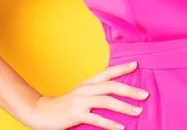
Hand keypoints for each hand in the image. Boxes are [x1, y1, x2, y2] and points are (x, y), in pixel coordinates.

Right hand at [24, 61, 148, 129]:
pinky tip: (120, 127)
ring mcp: (80, 101)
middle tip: (145, 94)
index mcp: (87, 83)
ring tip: (138, 110)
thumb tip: (115, 95)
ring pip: (106, 101)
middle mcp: (85, 89)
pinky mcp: (76, 114)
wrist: (41, 111)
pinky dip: (110, 123)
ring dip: (124, 106)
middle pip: (111, 85)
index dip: (121, 68)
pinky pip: (96, 118)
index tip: (136, 64)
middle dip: (129, 89)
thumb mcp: (80, 94)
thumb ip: (95, 92)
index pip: (107, 72)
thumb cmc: (63, 104)